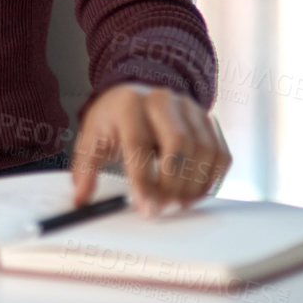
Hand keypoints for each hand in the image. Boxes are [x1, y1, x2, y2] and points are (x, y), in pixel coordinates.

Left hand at [70, 82, 229, 214]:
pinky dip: (212, 181)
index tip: (145, 207)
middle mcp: (163, 100)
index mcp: (130, 103)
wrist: (138, 94)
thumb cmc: (115, 119)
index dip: (144, 179)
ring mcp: (190, 109)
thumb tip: (81, 199)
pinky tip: (194, 194)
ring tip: (177, 204)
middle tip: (163, 208)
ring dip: (194, 186)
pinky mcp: (209, 121)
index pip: (139, 142)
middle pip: (179, 144)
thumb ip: (86, 168)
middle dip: (173, 184)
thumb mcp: (93, 137)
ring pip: (205, 151)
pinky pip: (221, 155)